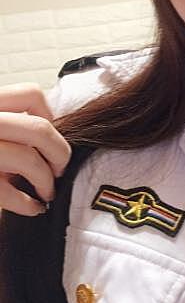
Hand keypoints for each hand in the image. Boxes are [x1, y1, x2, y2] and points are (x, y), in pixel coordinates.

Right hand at [0, 83, 70, 215]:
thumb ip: (7, 121)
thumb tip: (51, 131)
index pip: (31, 94)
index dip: (51, 117)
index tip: (50, 138)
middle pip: (40, 129)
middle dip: (60, 154)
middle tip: (59, 170)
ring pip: (28, 160)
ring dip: (46, 182)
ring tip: (46, 193)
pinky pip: (9, 193)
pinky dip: (28, 204)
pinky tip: (31, 208)